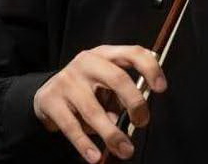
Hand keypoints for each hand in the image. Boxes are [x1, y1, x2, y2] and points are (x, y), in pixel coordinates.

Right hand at [33, 45, 166, 161]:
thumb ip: (120, 96)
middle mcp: (86, 62)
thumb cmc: (86, 89)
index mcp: (105, 55)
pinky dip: (85, 144)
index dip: (150, 68)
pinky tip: (95, 156)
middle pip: (117, 78)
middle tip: (142, 122)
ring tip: (125, 151)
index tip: (161, 89)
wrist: (46, 93)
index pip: (132, 53)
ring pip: (94, 110)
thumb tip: (130, 118)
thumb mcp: (105, 85)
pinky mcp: (50, 100)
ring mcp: (67, 80)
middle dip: (135, 102)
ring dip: (112, 134)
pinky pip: (71, 126)